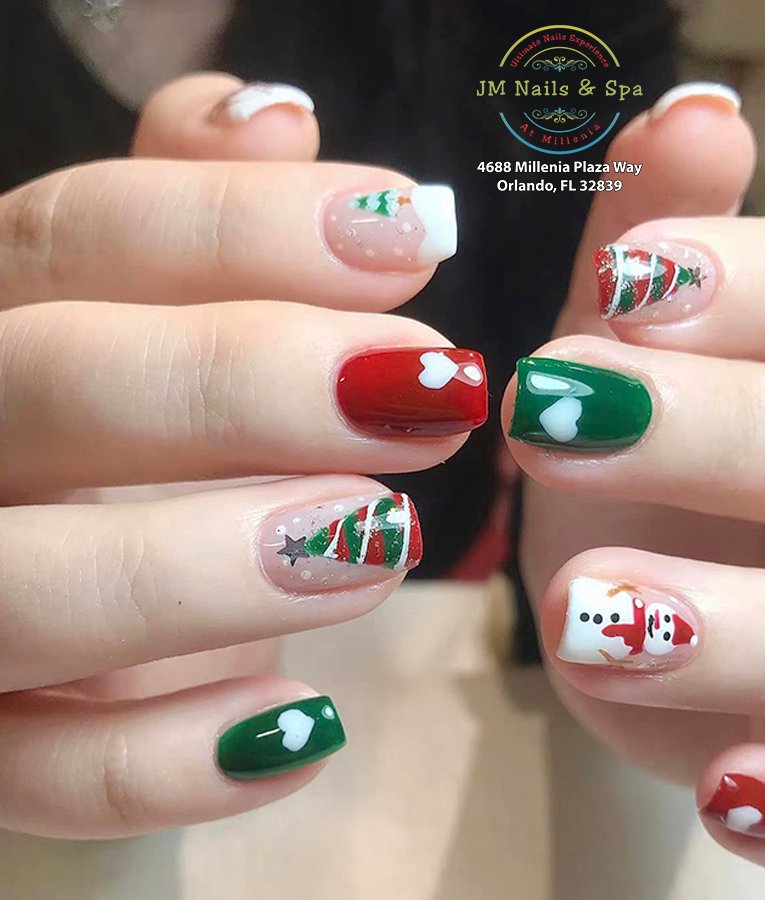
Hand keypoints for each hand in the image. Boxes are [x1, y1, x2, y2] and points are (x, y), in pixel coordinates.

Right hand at [0, 74, 480, 837]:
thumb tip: (273, 118)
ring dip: (210, 568)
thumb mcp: (163, 314)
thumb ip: (196, 216)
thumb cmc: (143, 439)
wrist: (101, 604)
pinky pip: (52, 781)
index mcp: (5, 328)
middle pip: (49, 389)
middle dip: (245, 382)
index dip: (241, 227)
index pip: (74, 237)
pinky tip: (303, 726)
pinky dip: (174, 762)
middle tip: (428, 391)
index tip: (412, 235)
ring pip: (28, 590)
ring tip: (381, 540)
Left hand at [508, 84, 764, 888]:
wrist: (694, 639)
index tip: (622, 284)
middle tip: (552, 418)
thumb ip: (671, 251)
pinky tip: (738, 798)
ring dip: (749, 631)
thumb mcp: (658, 364)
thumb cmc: (675, 484)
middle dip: (722, 436)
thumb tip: (688, 110)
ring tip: (588, 618)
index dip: (759, 283)